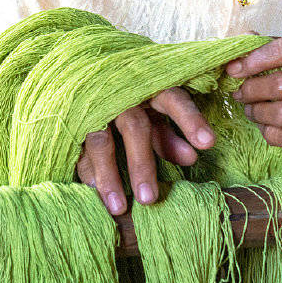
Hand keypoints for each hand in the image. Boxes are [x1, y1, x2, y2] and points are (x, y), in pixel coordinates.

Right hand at [76, 88, 214, 213]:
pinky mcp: (73, 120)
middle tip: (149, 200)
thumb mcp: (153, 111)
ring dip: (109, 176)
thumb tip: (192, 158)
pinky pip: (79, 149)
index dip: (190, 120)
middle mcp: (121, 93)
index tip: (208, 143)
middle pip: (134, 128)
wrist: (83, 74)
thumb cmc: (130, 97)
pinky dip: (87, 171)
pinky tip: (93, 192)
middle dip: (142, 164)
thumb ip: (169, 135)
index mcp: (149, 85)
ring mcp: (95, 106)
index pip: (173, 99)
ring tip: (118, 208)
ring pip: (100, 141)